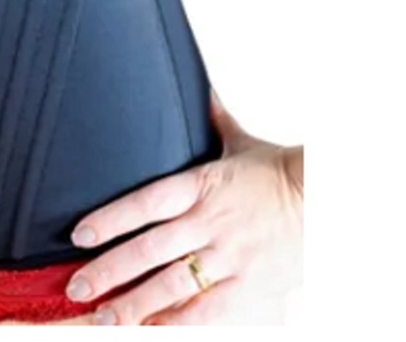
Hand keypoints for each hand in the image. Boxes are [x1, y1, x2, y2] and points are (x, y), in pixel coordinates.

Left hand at [0, 90, 302, 325]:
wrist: (329, 200)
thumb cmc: (281, 172)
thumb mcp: (242, 141)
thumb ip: (214, 120)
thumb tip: (202, 89)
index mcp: (202, 185)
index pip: (146, 202)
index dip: (110, 218)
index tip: (79, 234)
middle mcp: (210, 222)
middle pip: (150, 249)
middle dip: (109, 269)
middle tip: (76, 286)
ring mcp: (229, 257)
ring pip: (172, 285)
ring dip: (134, 304)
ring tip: (101, 318)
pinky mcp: (249, 286)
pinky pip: (208, 311)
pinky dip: (177, 324)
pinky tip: (150, 331)